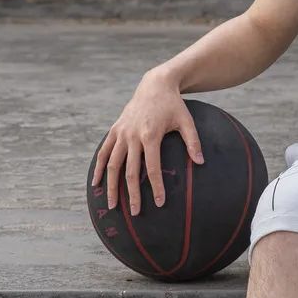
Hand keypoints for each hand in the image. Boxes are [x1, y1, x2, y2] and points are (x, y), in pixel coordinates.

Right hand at [90, 71, 203, 216]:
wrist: (155, 84)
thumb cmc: (174, 104)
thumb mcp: (187, 120)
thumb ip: (193, 142)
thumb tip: (201, 162)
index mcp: (150, 134)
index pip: (152, 167)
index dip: (155, 186)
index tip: (158, 203)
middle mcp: (132, 135)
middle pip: (130, 171)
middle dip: (132, 194)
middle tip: (135, 213)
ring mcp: (121, 133)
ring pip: (112, 164)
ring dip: (111, 186)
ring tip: (111, 206)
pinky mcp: (114, 130)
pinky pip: (103, 152)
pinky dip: (98, 168)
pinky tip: (96, 184)